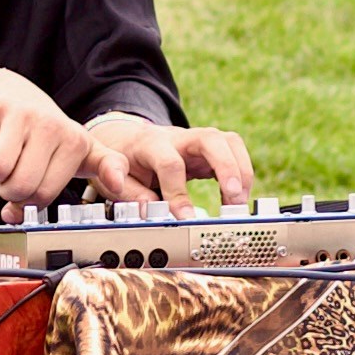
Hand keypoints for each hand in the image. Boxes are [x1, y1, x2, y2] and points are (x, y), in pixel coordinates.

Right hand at [0, 62, 94, 205]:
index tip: (35, 181)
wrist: (6, 91)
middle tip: (15, 170)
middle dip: (10, 188)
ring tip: (5, 155)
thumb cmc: (43, 130)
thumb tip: (120, 185)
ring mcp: (21, 114)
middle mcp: (51, 125)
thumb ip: (104, 170)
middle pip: (19, 186)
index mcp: (75, 141)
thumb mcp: (80, 149)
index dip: (31, 197)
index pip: (44, 195)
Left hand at [81, 114, 256, 208]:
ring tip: (238, 203)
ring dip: (241, 171)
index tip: (185, 217)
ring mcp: (197, 140)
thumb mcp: (112, 174)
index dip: (178, 192)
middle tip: (234, 199)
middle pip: (211, 139)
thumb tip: (148, 210)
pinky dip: (242, 175)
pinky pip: (234, 152)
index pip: (169, 164)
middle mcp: (178, 137)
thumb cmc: (124, 159)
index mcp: (150, 144)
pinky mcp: (210, 148)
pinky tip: (236, 199)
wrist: (128, 137)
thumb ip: (128, 192)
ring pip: (229, 142)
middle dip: (227, 169)